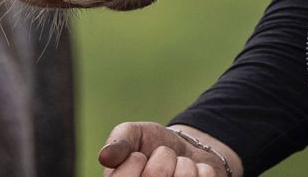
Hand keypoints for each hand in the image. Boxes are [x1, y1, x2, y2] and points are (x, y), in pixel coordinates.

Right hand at [98, 121, 241, 176]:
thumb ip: (119, 143)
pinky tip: (196, 175)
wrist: (188, 152)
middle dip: (163, 158)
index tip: (139, 156)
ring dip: (184, 165)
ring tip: (180, 168)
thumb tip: (104, 157)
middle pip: (156, 176)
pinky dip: (203, 170)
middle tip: (164, 159)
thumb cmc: (154, 144)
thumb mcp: (133, 135)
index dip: (135, 160)